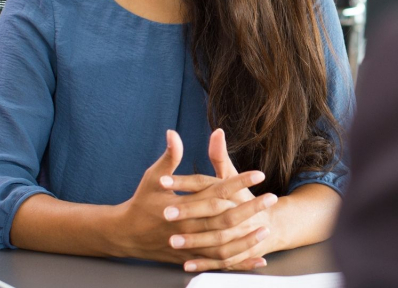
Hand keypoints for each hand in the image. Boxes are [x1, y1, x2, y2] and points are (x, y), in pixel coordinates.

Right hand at [111, 130, 271, 263]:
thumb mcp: (153, 178)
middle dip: (251, 208)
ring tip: (267, 228)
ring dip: (247, 237)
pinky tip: (258, 258)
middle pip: (225, 218)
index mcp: (181, 205)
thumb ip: (169, 157)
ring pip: (224, 244)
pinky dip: (240, 262)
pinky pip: (219, 263)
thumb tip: (173, 133)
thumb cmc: (141, 203)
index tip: (259, 174)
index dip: (238, 182)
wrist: (125, 235)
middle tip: (272, 198)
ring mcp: (189, 246)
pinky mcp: (190, 258)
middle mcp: (187, 227)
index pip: (216, 191)